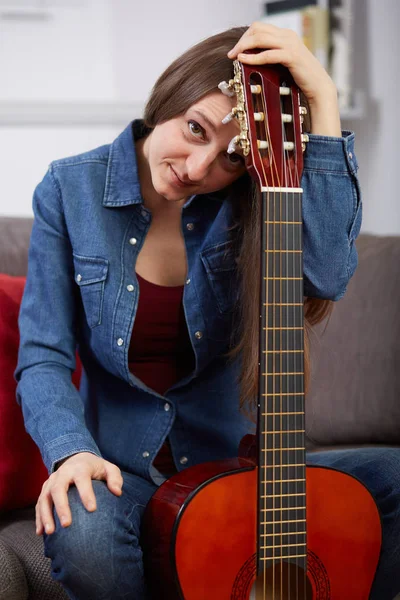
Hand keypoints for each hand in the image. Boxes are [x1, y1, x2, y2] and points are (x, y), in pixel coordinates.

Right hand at [35, 452, 122, 535]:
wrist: (77, 458)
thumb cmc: (95, 468)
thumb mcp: (108, 468)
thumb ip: (115, 478)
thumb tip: (117, 492)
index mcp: (80, 468)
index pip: (82, 479)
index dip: (86, 494)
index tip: (92, 509)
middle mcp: (63, 473)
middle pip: (58, 489)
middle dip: (62, 507)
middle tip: (67, 524)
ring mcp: (52, 481)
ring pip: (45, 497)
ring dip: (46, 515)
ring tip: (51, 532)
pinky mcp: (45, 489)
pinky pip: (39, 503)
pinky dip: (39, 518)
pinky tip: (41, 533)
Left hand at [227, 22, 340, 136]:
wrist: (318, 86)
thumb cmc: (300, 78)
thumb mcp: (283, 63)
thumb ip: (271, 56)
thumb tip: (251, 58)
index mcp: (285, 35)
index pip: (259, 27)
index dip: (245, 37)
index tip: (236, 50)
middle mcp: (288, 36)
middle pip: (257, 29)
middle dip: (241, 41)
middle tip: (231, 54)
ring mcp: (290, 45)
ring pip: (261, 38)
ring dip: (244, 47)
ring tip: (234, 57)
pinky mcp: (292, 56)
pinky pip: (268, 54)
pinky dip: (254, 57)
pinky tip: (244, 60)